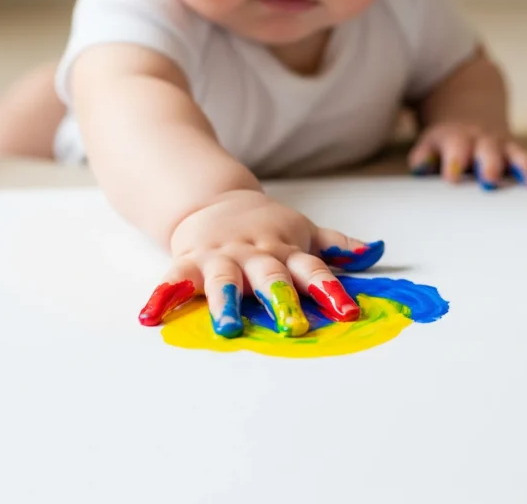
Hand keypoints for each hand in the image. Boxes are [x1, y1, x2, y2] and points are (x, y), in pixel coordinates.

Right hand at [137, 190, 383, 338]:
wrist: (212, 198)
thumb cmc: (264, 225)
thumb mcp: (303, 229)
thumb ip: (337, 246)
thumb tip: (375, 253)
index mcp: (286, 250)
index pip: (313, 270)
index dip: (330, 290)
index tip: (347, 312)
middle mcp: (255, 255)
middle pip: (271, 276)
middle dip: (280, 299)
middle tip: (292, 326)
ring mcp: (221, 258)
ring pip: (224, 281)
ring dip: (226, 304)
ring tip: (228, 328)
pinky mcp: (188, 262)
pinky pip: (175, 280)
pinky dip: (162, 297)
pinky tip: (151, 316)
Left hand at [407, 122, 526, 189]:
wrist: (469, 113)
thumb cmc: (446, 140)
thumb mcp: (430, 143)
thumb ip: (424, 156)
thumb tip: (419, 168)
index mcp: (458, 139)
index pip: (456, 151)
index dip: (454, 163)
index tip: (453, 178)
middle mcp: (484, 141)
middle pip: (489, 153)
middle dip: (491, 166)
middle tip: (490, 181)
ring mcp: (504, 146)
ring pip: (517, 155)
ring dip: (526, 169)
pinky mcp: (520, 151)